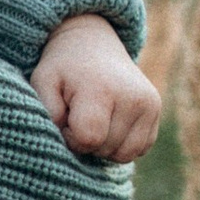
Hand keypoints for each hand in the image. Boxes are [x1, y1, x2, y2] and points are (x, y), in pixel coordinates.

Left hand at [32, 13, 162, 163]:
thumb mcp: (44, 82)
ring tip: (94, 120)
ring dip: (104, 146)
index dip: (71, 138)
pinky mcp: (156, 110)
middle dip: (87, 141)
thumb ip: (48, 112)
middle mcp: (132, 98)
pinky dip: (121, 144)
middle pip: (106, 149)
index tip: (65, 120)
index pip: (89, 139)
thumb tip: (64, 138)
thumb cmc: (64, 68)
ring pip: (124, 155)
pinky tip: (110, 123)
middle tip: (79, 115)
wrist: (93, 44)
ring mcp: (149, 104)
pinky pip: (139, 149)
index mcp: (102, 90)